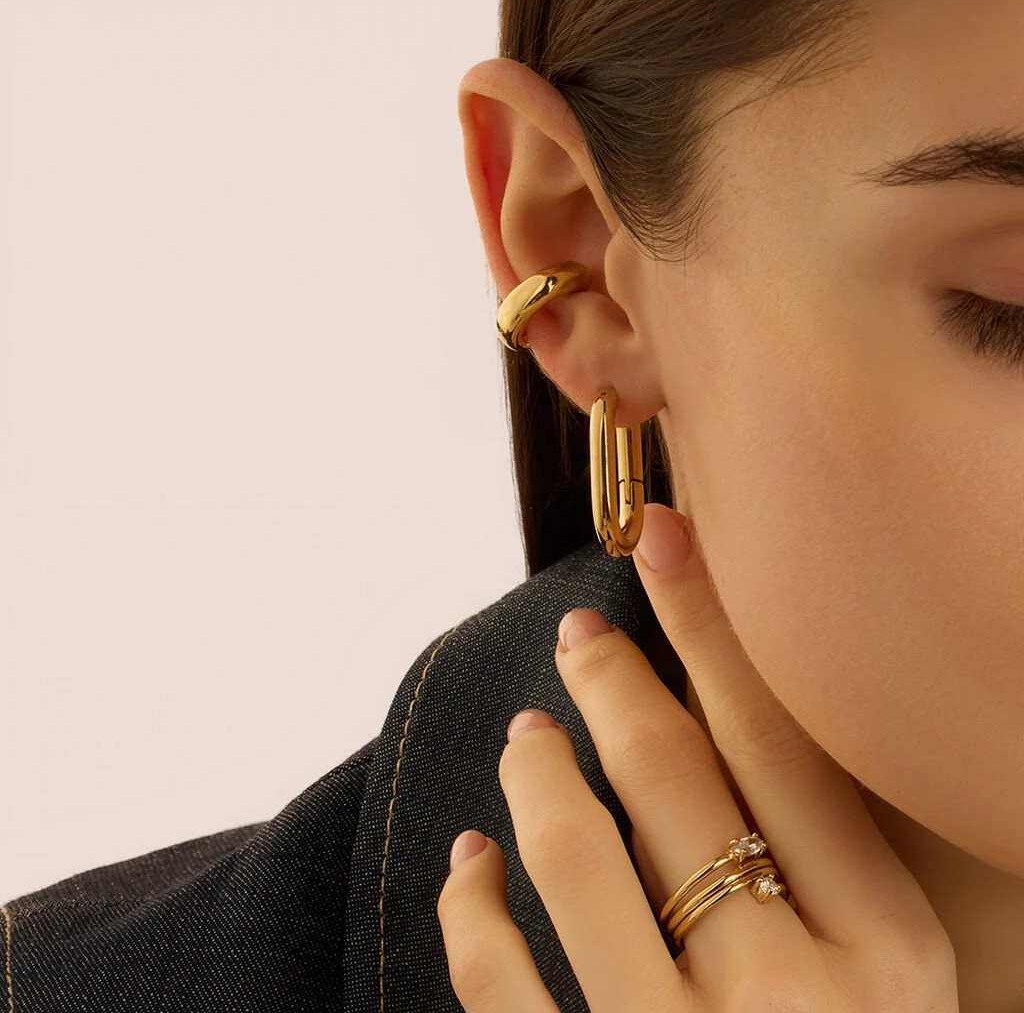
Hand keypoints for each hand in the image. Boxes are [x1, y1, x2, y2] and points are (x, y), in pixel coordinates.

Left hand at [436, 502, 958, 1011]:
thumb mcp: (897, 998)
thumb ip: (836, 883)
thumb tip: (731, 738)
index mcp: (897, 960)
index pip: (783, 739)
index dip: (711, 623)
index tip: (662, 539)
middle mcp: (801, 1003)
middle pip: (675, 781)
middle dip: (614, 684)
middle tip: (578, 635)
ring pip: (578, 862)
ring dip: (537, 779)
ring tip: (524, 740)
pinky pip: (504, 989)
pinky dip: (471, 912)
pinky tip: (466, 865)